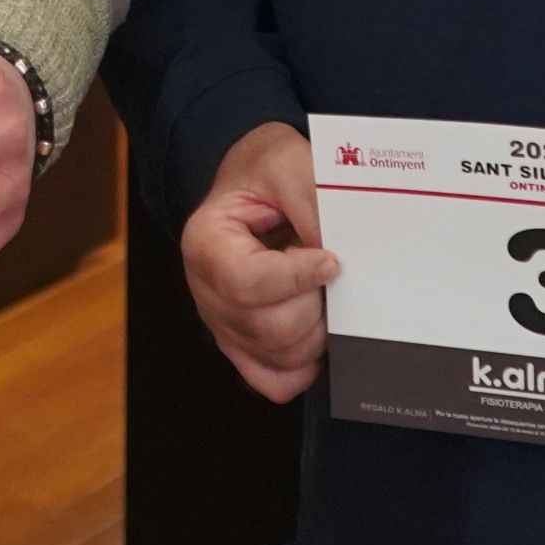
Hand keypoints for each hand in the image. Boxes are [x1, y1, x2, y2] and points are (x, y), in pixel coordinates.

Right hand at [180, 121, 340, 402]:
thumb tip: (338, 251)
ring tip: (320, 291)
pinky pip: (275, 381)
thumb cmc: (264, 173)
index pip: (248, 284)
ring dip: (316, 330)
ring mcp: (224, 324)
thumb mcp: (287, 163)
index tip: (331, 260)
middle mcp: (207, 291)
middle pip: (268, 328)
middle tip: (328, 271)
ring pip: (281, 356)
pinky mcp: (244, 346)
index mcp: (206, 244)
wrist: (252, 184)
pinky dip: (303, 365)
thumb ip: (310, 200)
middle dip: (313, 304)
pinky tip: (314, 329)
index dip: (297, 278)